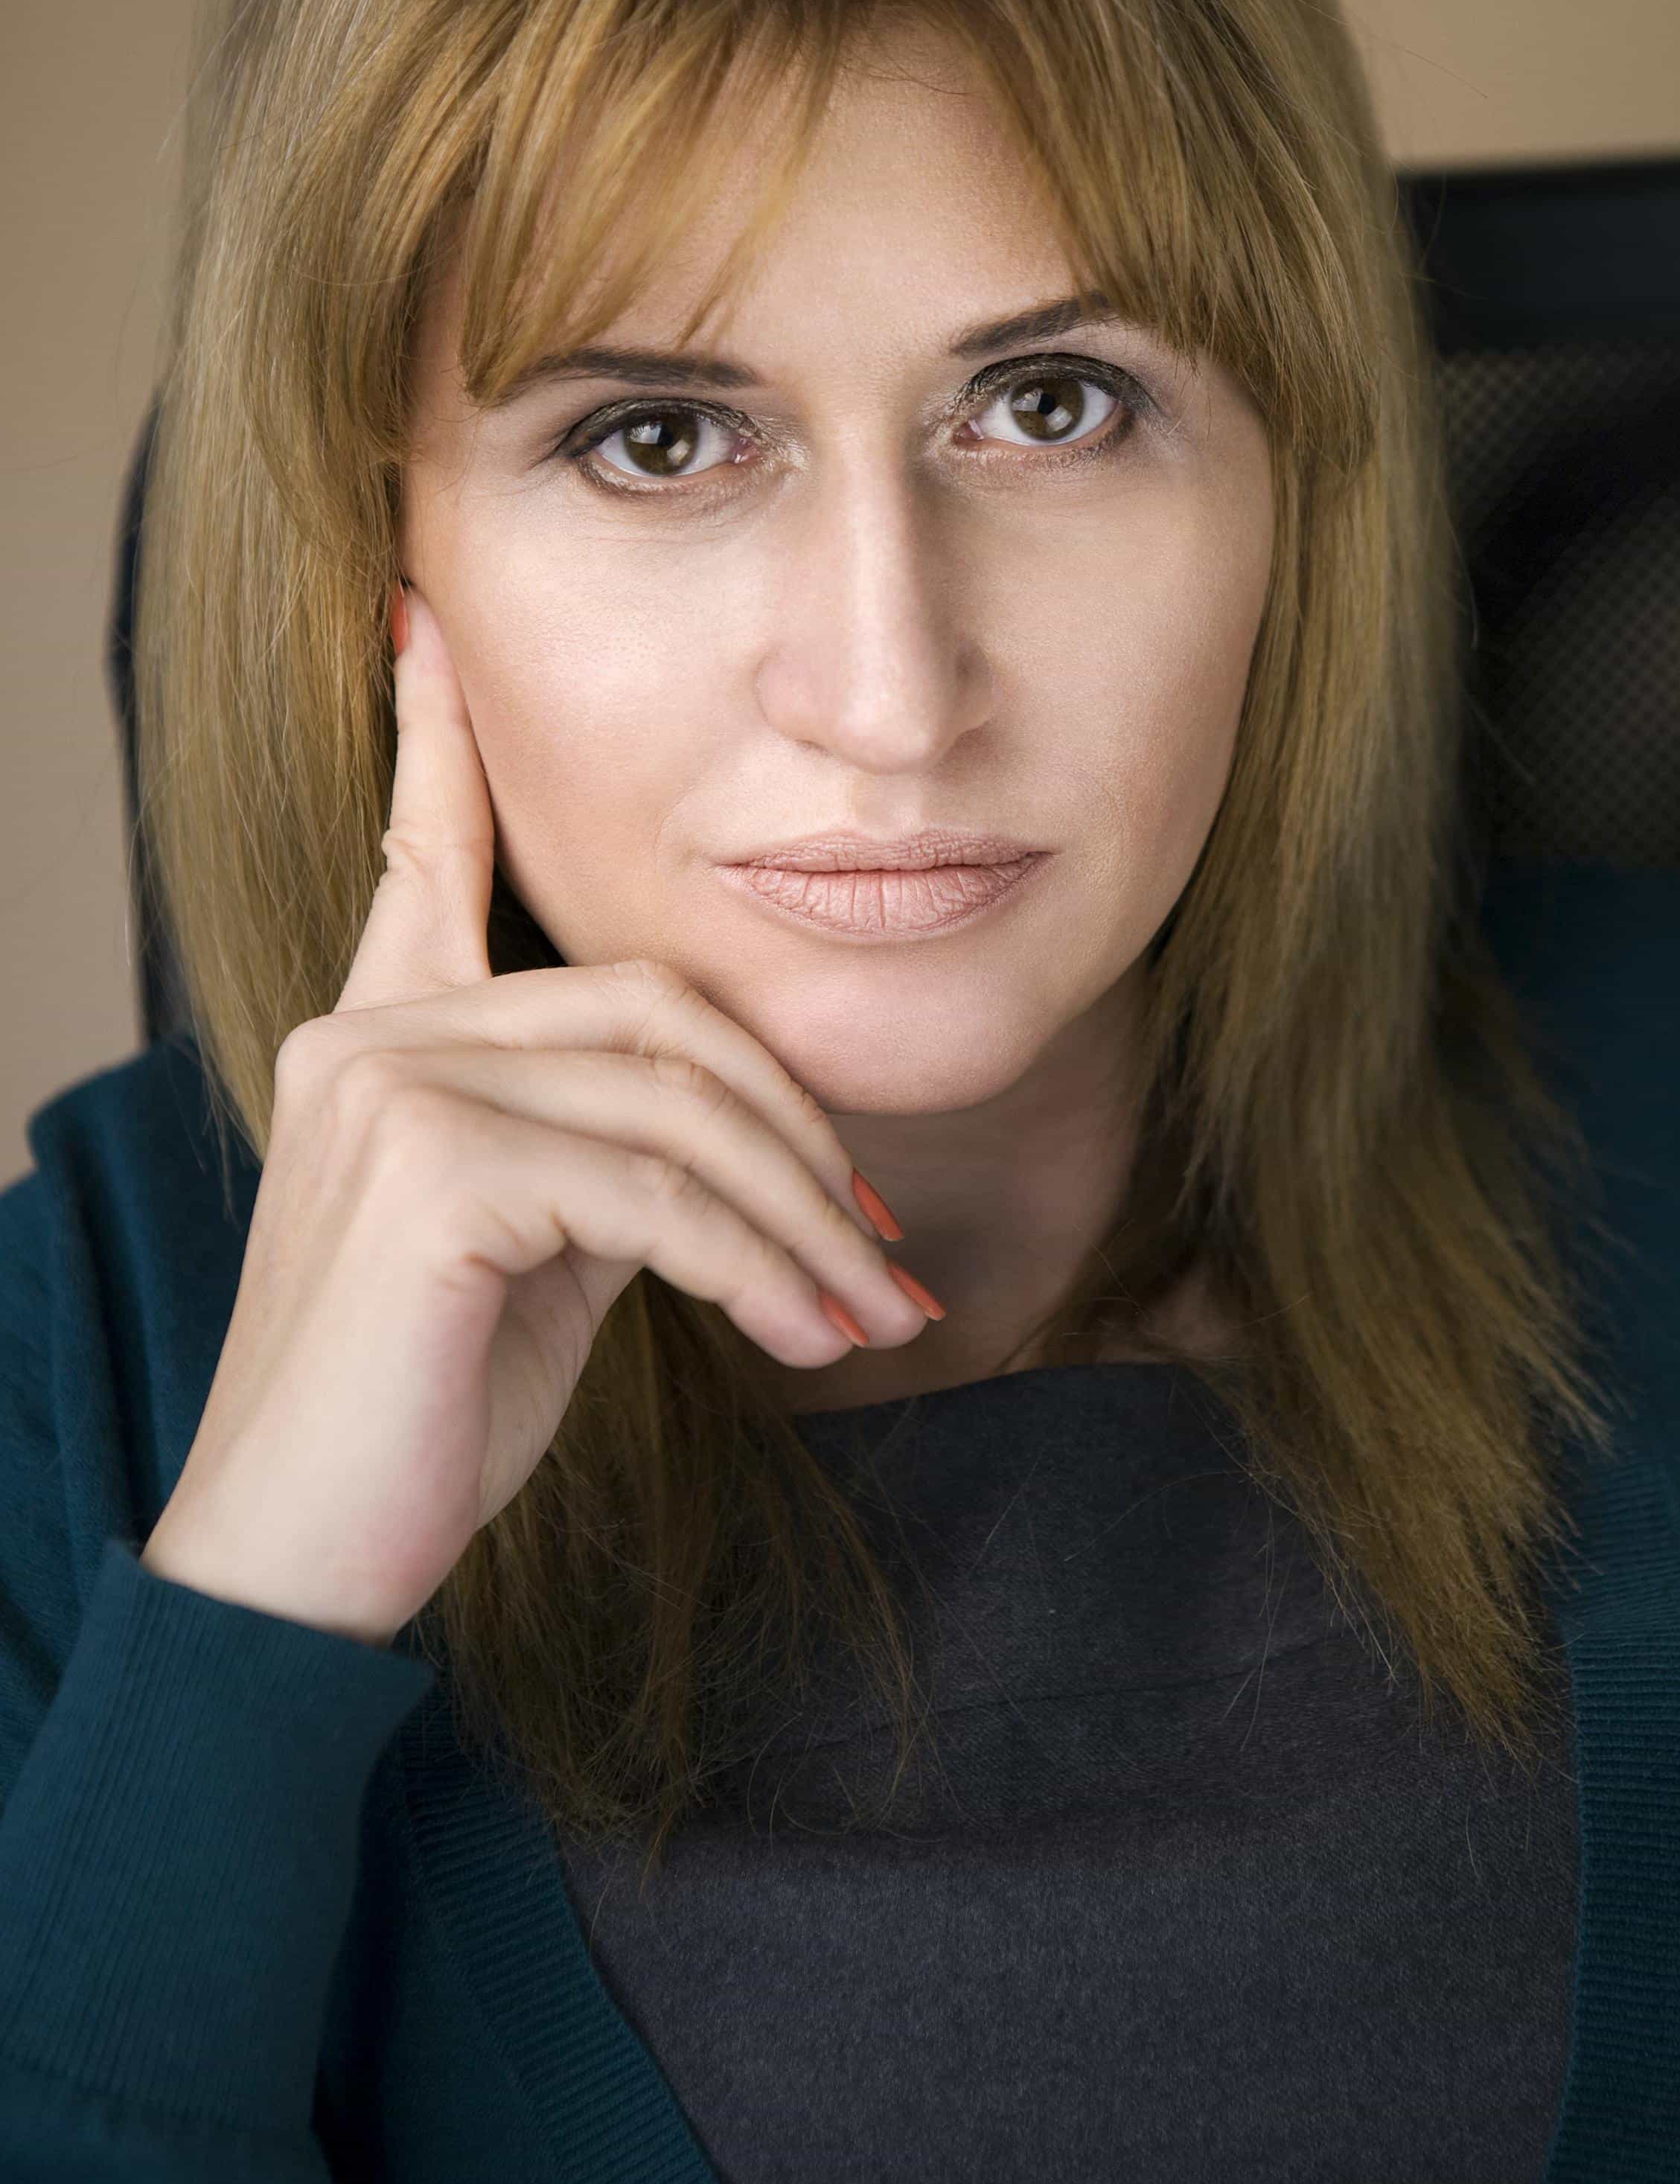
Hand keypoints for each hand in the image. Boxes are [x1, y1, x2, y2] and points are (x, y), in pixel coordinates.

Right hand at [139, 582, 932, 1646]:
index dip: (437, 742)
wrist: (296, 1563)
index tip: (429, 621)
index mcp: (381, 1037)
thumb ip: (599, 1157)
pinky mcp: (434, 1172)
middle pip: (657, 1008)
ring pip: (679, 1106)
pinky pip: (660, 1195)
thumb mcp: (527, 1262)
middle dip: (792, 1129)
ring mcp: (394, 1088)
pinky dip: (759, 1268)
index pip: (422, 857)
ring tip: (874, 1319)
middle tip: (880, 1247)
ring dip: (804, 1220)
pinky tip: (808, 1341)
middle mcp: (373, 1034)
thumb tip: (724, 1143)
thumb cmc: (416, 1419)